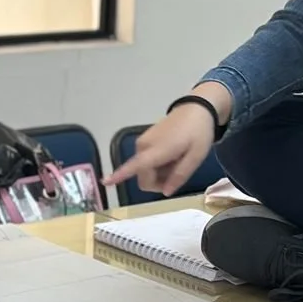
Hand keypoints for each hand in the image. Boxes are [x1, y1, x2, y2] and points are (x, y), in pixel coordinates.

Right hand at [106, 94, 225, 195]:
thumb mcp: (195, 158)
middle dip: (158, 182)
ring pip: (144, 170)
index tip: (104, 182)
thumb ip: (179, 176)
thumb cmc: (198, 133)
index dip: (119, 175)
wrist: (196, 109)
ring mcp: (142, 142)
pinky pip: (146, 161)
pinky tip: (171, 156)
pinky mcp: (144, 141)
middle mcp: (143, 146)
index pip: (135, 166)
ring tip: (176, 161)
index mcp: (156, 150)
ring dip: (159, 173)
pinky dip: (157, 164)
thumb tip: (165, 192)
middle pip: (143, 176)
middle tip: (177, 173)